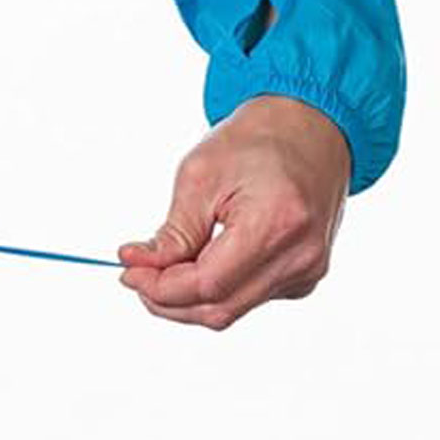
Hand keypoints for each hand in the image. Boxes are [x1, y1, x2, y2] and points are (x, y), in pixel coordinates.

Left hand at [117, 95, 350, 329]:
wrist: (310, 129)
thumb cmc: (256, 142)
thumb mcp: (199, 176)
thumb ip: (172, 232)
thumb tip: (137, 266)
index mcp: (276, 223)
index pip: (207, 284)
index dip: (160, 288)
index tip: (129, 272)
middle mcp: (300, 256)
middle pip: (219, 308)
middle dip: (168, 299)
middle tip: (137, 275)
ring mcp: (307, 271)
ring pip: (231, 310)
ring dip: (188, 298)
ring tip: (163, 268)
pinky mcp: (304, 277)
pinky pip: (248, 299)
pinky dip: (215, 290)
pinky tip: (199, 263)